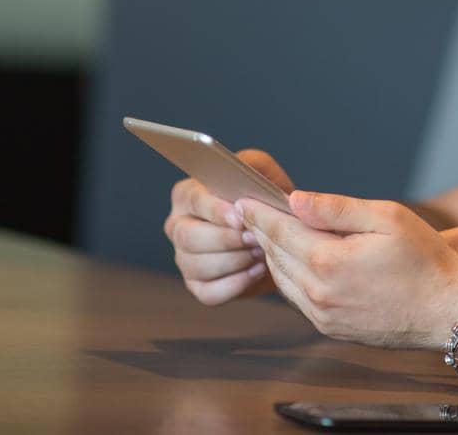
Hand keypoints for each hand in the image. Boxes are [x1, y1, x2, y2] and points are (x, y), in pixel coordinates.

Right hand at [164, 149, 294, 305]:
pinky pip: (209, 293)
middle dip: (226, 239)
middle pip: (189, 236)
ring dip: (234, 261)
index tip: (239, 219)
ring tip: (261, 253)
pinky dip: (235, 284)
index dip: (215, 211)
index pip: (193, 200)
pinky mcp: (197, 285)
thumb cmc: (264, 197)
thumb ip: (252, 165)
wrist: (279, 232)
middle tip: (256, 238)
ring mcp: (184, 258)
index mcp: (187, 194)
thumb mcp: (262, 170)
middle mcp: (178, 225)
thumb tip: (244, 179)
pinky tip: (256, 271)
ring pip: (198, 265)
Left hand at [239, 191, 457, 349]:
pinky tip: (295, 260)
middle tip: (251, 211)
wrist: (448, 310)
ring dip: (273, 254)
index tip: (244, 198)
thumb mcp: (387, 218)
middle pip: (276, 255)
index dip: (260, 212)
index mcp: (329, 262)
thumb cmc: (425, 260)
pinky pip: (297, 298)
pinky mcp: (330, 328)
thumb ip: (337, 209)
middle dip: (262, 230)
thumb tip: (295, 200)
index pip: (280, 231)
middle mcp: (319, 293)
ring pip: (282, 279)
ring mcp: (323, 315)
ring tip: (270, 232)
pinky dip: (289, 276)